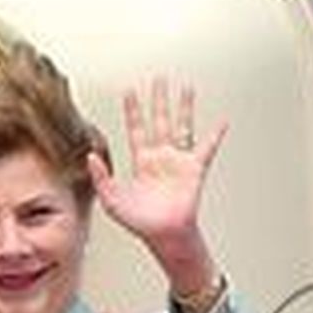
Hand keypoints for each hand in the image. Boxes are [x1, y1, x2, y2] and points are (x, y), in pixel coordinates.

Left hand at [88, 78, 224, 291]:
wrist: (162, 234)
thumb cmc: (138, 222)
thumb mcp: (111, 199)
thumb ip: (100, 177)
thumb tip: (90, 156)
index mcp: (141, 162)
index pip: (136, 129)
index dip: (132, 110)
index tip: (129, 90)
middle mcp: (160, 157)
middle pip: (159, 121)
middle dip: (158, 100)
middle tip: (158, 78)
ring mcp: (178, 161)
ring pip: (182, 127)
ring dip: (184, 108)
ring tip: (186, 87)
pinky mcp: (194, 170)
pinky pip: (207, 149)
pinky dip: (215, 136)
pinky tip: (222, 122)